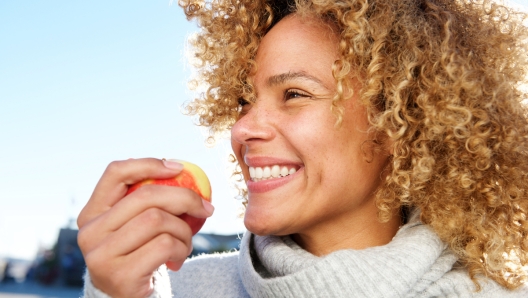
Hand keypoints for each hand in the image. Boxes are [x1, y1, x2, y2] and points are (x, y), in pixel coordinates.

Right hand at [77, 158, 213, 297]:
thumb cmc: (137, 255)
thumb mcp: (133, 227)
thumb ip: (144, 202)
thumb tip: (177, 169)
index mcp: (91, 213)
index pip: (115, 173)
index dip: (149, 164)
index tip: (179, 168)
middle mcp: (90, 232)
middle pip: (146, 197)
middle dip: (185, 198)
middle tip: (206, 208)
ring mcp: (102, 255)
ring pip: (158, 220)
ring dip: (184, 231)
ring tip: (185, 242)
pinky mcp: (121, 275)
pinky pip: (165, 245)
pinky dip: (182, 249)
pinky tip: (178, 259)